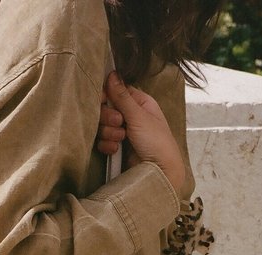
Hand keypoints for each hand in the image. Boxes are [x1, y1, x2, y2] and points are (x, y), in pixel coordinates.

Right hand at [98, 72, 185, 193]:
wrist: (158, 173)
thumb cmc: (156, 142)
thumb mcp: (139, 116)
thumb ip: (122, 96)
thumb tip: (112, 73)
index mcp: (139, 103)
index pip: (116, 91)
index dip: (107, 95)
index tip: (103, 100)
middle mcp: (130, 115)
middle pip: (106, 108)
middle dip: (108, 117)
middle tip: (119, 123)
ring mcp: (123, 132)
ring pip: (103, 126)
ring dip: (108, 133)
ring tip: (121, 139)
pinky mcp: (117, 148)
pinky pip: (103, 141)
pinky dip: (107, 145)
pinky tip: (116, 150)